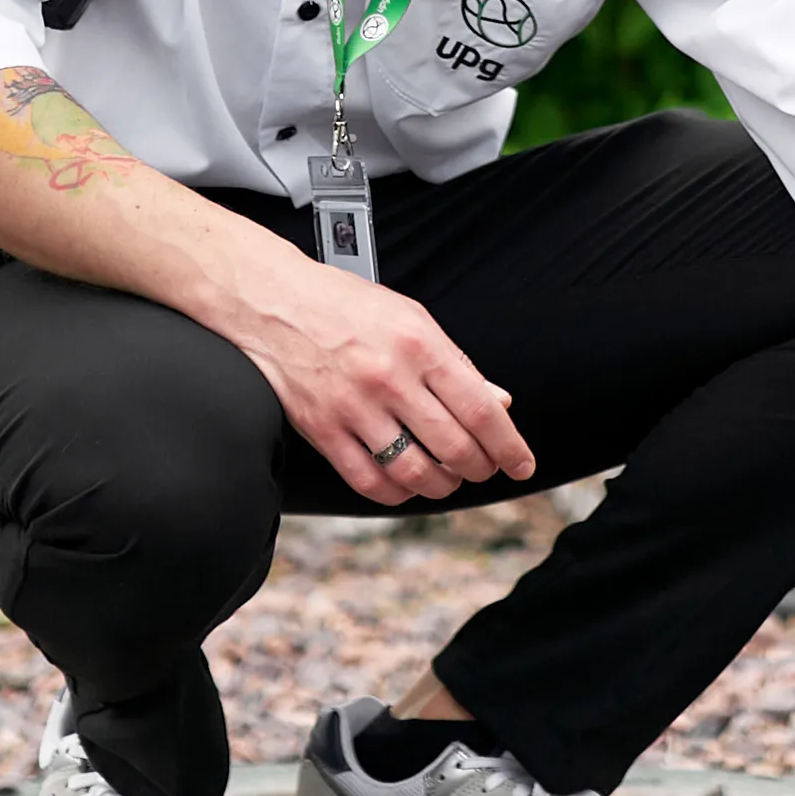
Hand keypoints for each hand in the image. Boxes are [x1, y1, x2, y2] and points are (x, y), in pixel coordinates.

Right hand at [216, 248, 532, 504]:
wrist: (273, 301)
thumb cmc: (346, 305)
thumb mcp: (412, 317)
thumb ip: (456, 363)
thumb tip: (498, 402)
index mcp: (419, 344)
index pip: (480, 409)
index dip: (509, 445)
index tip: (521, 464)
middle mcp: (389, 377)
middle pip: (453, 447)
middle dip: (478, 468)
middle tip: (483, 469)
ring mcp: (353, 407)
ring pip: (414, 472)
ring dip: (441, 486)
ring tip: (447, 478)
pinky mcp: (322, 429)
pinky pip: (368, 481)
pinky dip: (395, 494)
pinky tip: (405, 485)